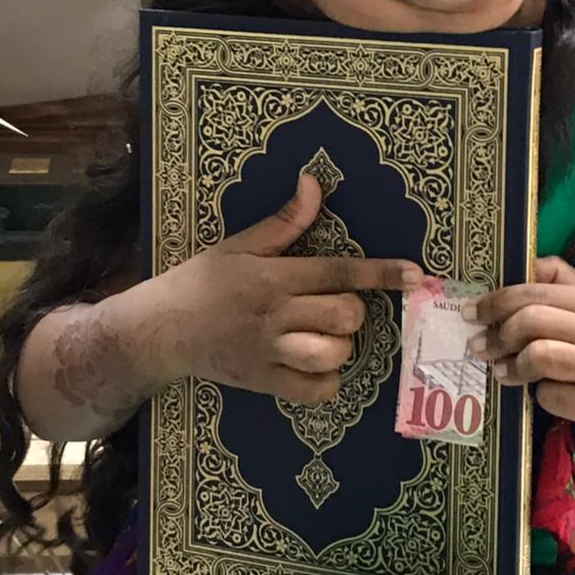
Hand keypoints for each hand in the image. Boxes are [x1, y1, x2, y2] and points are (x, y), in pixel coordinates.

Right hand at [117, 174, 422, 404]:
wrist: (159, 331)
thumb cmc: (203, 282)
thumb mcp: (240, 245)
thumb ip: (284, 222)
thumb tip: (314, 184)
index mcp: (274, 277)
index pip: (339, 273)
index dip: (382, 273)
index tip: (415, 274)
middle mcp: (277, 315)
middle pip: (345, 316)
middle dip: (352, 311)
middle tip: (335, 307)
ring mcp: (271, 353)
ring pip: (334, 354)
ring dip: (340, 347)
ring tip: (325, 338)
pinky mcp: (264, 383)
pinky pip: (315, 390)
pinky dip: (326, 381)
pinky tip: (314, 365)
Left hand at [464, 256, 574, 441]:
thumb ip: (566, 285)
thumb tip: (522, 266)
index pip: (539, 289)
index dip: (498, 299)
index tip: (472, 311)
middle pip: (534, 319)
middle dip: (497, 332)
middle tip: (478, 346)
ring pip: (539, 355)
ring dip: (512, 365)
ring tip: (501, 371)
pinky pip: (552, 396)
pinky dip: (540, 395)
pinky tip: (545, 394)